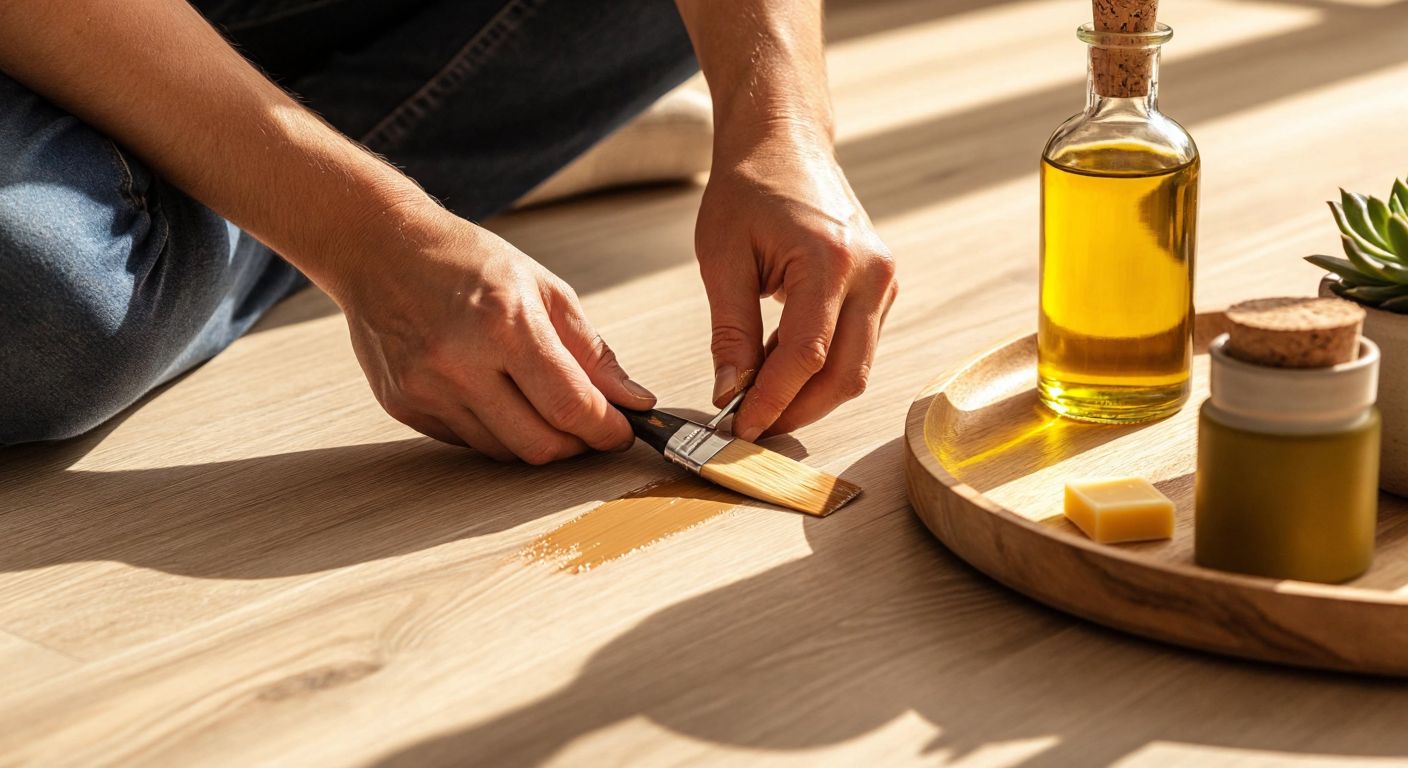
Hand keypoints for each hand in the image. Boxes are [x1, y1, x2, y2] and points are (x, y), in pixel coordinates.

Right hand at [333, 210, 654, 462]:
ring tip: (545, 408)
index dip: (607, 430)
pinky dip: (496, 431)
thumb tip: (634, 401)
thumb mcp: (543, 288)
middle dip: (578, 445)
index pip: (570, 406)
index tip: (623, 433)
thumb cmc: (467, 260)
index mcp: (505, 324)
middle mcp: (460, 362)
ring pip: (504, 452)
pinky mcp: (403, 405)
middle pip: (540, 444)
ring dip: (537, 439)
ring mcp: (426, 388)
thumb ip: (592, 351)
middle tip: (591, 428)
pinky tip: (498, 398)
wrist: (378, 247)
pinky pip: (468, 443)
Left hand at [696, 129, 897, 440]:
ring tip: (757, 399)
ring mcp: (886, 281)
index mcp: (831, 259)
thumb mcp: (722, 258)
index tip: (738, 429)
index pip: (806, 356)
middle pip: (844, 375)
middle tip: (749, 429)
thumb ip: (729, 332)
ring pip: (856, 368)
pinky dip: (820, 369)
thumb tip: (730, 394)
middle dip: (796, 411)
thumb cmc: (748, 187)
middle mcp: (872, 273)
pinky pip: (857, 347)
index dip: (771, 400)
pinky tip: (777, 368)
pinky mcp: (883, 288)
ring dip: (808, 394)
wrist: (784, 142)